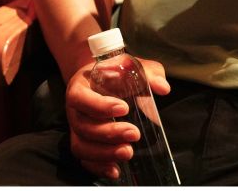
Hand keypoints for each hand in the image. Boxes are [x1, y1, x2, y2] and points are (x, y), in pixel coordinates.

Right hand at [65, 54, 169, 182]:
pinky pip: (85, 158)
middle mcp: (75, 110)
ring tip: (127, 153)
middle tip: (134, 134)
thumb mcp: (135, 67)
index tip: (123, 109)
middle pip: (83, 126)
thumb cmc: (119, 72)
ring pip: (81, 146)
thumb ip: (149, 74)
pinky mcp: (83, 141)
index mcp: (81, 87)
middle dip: (108, 133)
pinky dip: (98, 167)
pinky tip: (115, 170)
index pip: (82, 98)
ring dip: (103, 153)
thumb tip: (163, 88)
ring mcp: (77, 128)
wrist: (102, 78)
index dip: (99, 106)